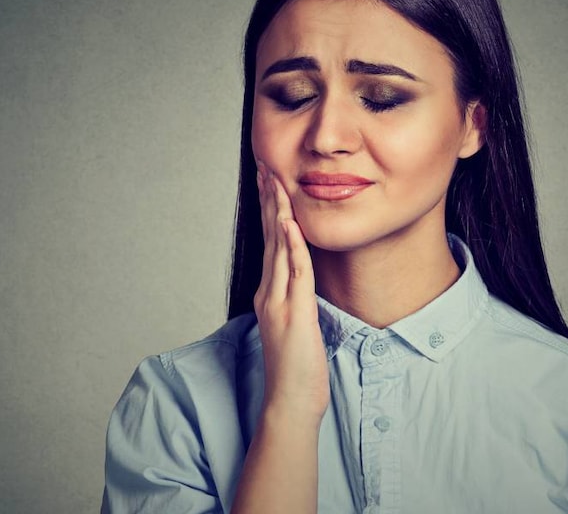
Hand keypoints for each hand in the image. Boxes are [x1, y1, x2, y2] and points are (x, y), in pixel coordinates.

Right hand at [254, 163, 330, 424]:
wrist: (290, 401)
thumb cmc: (297, 369)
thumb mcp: (297, 327)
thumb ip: (296, 302)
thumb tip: (301, 285)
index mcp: (270, 294)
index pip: (270, 243)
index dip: (270, 211)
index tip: (270, 182)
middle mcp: (269, 292)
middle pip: (269, 237)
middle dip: (268, 200)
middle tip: (266, 166)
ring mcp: (278, 302)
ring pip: (278, 247)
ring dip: (277, 212)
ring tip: (275, 181)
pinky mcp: (293, 313)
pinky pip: (294, 272)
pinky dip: (292, 245)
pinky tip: (290, 223)